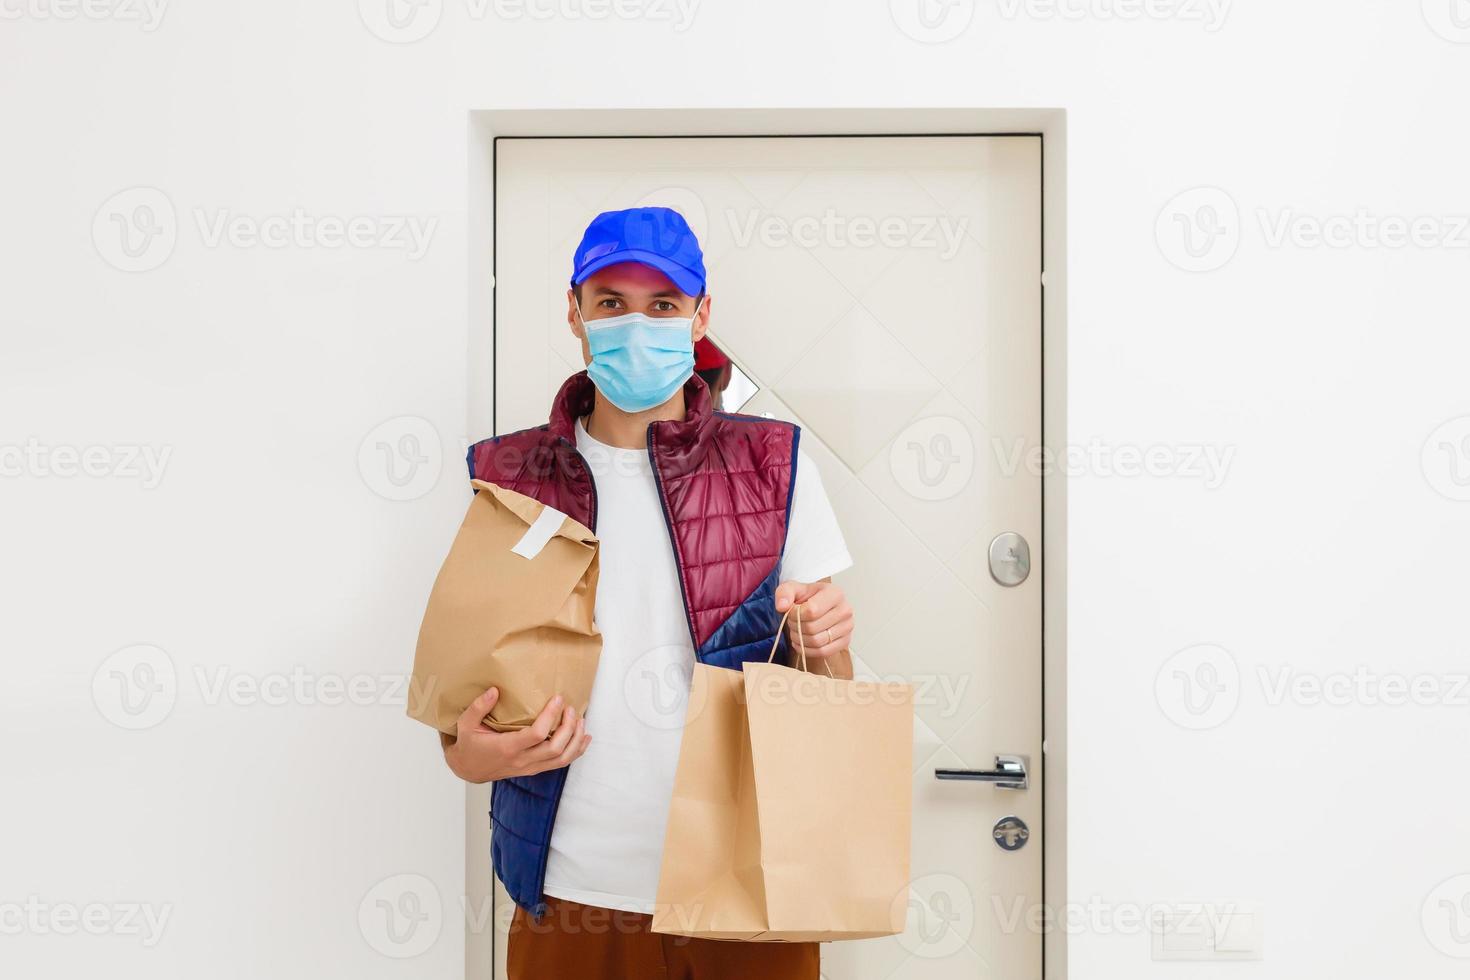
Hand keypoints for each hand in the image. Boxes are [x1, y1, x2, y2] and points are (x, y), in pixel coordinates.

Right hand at [442, 688, 589, 783]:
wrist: (468, 769)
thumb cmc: (469, 746)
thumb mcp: (466, 724)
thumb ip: (479, 707)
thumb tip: (494, 690)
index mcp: (507, 747)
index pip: (537, 734)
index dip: (551, 716)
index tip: (558, 699)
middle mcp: (522, 760)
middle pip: (556, 748)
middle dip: (569, 727)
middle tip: (571, 708)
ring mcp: (530, 767)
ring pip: (562, 759)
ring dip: (576, 740)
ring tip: (580, 721)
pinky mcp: (534, 769)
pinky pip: (560, 764)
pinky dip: (576, 752)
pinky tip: (584, 739)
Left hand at [774, 579, 853, 662]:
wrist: (819, 606)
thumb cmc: (807, 597)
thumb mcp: (793, 588)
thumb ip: (784, 593)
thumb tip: (782, 606)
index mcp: (835, 593)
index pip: (812, 610)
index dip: (796, 614)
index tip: (791, 611)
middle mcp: (845, 610)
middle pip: (813, 628)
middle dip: (796, 627)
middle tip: (792, 622)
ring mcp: (847, 627)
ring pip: (817, 641)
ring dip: (800, 639)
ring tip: (797, 631)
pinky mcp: (845, 641)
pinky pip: (823, 652)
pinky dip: (807, 650)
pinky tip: (801, 642)